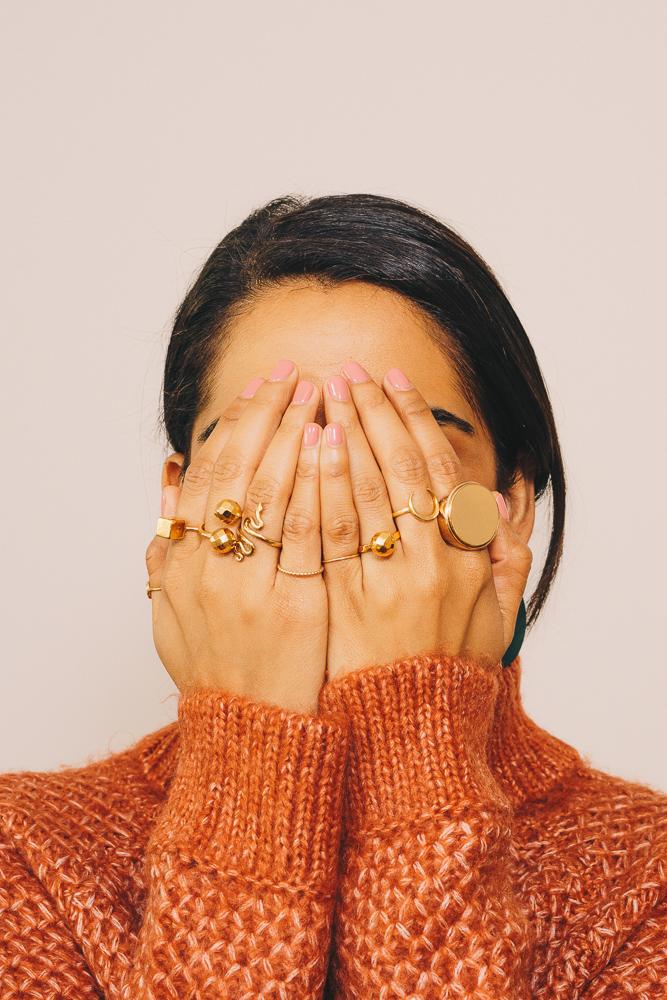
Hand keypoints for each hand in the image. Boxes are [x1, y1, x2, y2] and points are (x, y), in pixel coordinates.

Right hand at [145, 361, 327, 715]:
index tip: (259, 388)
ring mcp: (250, 585)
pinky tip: (336, 444)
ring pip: (273, 490)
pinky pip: (309, 531)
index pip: (208, 474)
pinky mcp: (295, 604)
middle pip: (239, 469)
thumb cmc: (218, 670)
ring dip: (296, 433)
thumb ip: (164, 547)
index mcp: (182, 562)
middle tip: (295, 372)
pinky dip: (319, 483)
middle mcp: (209, 567)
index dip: (235, 426)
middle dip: (270, 414)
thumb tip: (166, 479)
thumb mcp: (170, 612)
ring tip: (322, 391)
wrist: (250, 734)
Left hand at [319, 363, 532, 681]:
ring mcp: (383, 583)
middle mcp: (428, 566)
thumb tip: (496, 501)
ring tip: (321, 393)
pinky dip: (318, 485)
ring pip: (362, 492)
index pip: (438, 471)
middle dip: (372, 413)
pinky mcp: (342, 603)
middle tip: (348, 370)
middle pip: (397, 470)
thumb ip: (504, 559)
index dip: (414, 420)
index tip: (394, 379)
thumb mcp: (494, 619)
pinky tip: (305, 448)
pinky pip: (327, 534)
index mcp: (465, 562)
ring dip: (342, 435)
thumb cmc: (448, 674)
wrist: (408, 735)